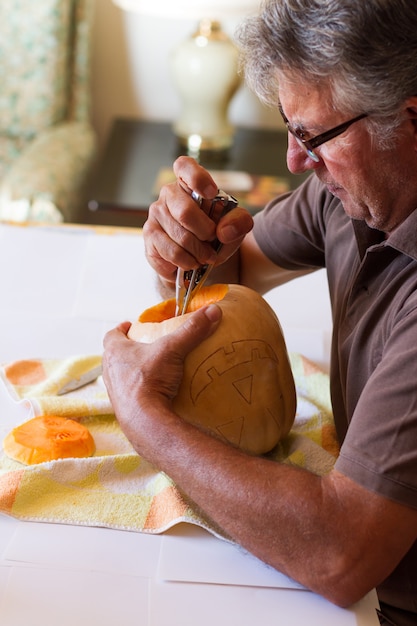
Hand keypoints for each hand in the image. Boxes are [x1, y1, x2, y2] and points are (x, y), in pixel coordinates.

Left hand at [102, 305, 221, 446]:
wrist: (144, 420)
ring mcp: (114, 392)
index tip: (129, 325)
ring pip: (119, 375)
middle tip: (143, 347)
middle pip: (114, 355)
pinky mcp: (122, 409)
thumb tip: (213, 311)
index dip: (121, 329)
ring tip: (148, 369)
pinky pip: (128, 395)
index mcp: (115, 352)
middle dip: (127, 350)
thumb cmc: (150, 381)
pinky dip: (137, 391)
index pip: (112, 335)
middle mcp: (110, 371)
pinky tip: (152, 393)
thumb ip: (192, 330)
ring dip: (130, 371)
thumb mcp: (173, 349)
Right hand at [143, 156, 253, 286]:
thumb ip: (239, 222)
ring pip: (179, 237)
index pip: (184, 166)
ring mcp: (155, 215)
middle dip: (205, 233)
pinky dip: (187, 262)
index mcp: (189, 182)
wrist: (196, 257)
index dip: (197, 178)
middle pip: (185, 212)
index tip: (211, 193)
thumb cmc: (214, 233)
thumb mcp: (234, 225)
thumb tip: (225, 230)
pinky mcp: (149, 237)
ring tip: (205, 257)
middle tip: (212, 242)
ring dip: (198, 253)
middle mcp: (168, 194)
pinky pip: (171, 253)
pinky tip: (190, 262)